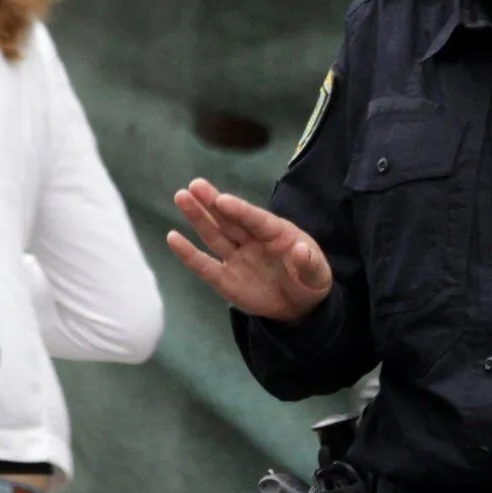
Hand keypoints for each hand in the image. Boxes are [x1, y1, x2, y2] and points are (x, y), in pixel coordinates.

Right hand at [165, 179, 332, 323]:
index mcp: (277, 233)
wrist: (298, 307)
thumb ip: (309, 264)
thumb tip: (301, 250)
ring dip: (198, 217)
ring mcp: (237, 258)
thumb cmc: (309, 282)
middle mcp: (253, 241)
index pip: (256, 219)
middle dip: (212, 202)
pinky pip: (205, 265)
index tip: (221, 199)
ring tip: (182, 196)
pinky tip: (173, 238)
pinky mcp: (225, 279)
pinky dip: (189, 254)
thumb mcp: (318, 276)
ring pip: (214, 234)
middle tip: (194, 185)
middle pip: (230, 219)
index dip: (239, 210)